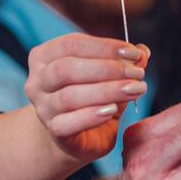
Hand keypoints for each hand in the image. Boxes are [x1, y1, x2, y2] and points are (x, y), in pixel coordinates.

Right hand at [25, 33, 149, 161]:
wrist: (77, 135)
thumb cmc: (93, 96)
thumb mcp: (109, 75)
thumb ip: (124, 61)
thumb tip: (143, 52)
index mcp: (45, 56)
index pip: (71, 44)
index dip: (105, 47)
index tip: (134, 53)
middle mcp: (38, 81)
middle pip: (67, 69)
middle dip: (107, 69)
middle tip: (137, 73)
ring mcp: (43, 108)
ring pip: (69, 96)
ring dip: (107, 91)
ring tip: (134, 90)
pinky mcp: (53, 132)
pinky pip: (67, 124)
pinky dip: (91, 116)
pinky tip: (113, 110)